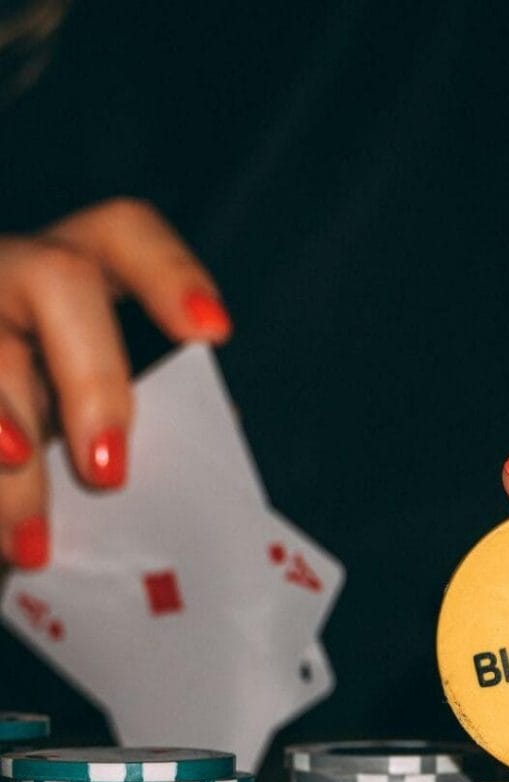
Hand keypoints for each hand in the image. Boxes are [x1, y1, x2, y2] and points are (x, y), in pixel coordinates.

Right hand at [0, 197, 230, 568]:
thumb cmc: (52, 439)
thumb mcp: (92, 418)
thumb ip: (146, 417)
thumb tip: (209, 443)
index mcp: (75, 280)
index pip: (125, 235)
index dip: (169, 273)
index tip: (213, 334)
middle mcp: (10, 278)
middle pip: (57, 280)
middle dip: (93, 376)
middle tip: (109, 473)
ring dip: (13, 467)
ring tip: (35, 545)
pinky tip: (0, 544)